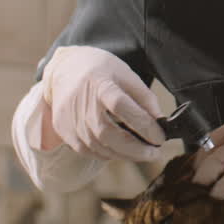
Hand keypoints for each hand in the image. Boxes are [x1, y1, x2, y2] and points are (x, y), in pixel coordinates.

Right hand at [40, 46, 165, 160]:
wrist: (66, 68)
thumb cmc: (102, 71)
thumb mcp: (127, 74)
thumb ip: (145, 98)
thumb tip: (160, 122)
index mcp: (100, 84)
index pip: (121, 107)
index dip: (143, 125)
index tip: (160, 138)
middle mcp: (81, 103)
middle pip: (107, 133)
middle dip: (135, 149)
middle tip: (155, 154)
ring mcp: (69, 118)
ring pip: (98, 146)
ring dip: (123, 154)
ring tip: (141, 153)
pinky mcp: (63, 130)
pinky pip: (87, 150)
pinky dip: (107, 154)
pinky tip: (120, 151)